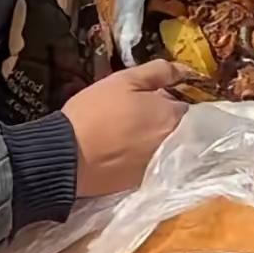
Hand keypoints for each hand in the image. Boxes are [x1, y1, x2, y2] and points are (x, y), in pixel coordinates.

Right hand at [63, 60, 190, 197]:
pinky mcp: (141, 181)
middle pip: (176, 126)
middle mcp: (172, 143)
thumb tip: (184, 70)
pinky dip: (140, 155)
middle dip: (163, 118)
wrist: (68, 156)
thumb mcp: (124, 80)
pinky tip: (122, 149)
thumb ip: (159, 72)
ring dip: (152, 137)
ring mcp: (158, 164)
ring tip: (128, 132)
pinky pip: (148, 162)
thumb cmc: (96, 111)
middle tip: (136, 112)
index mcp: (172, 116)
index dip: (167, 97)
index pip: (184, 103)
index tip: (150, 96)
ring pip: (163, 145)